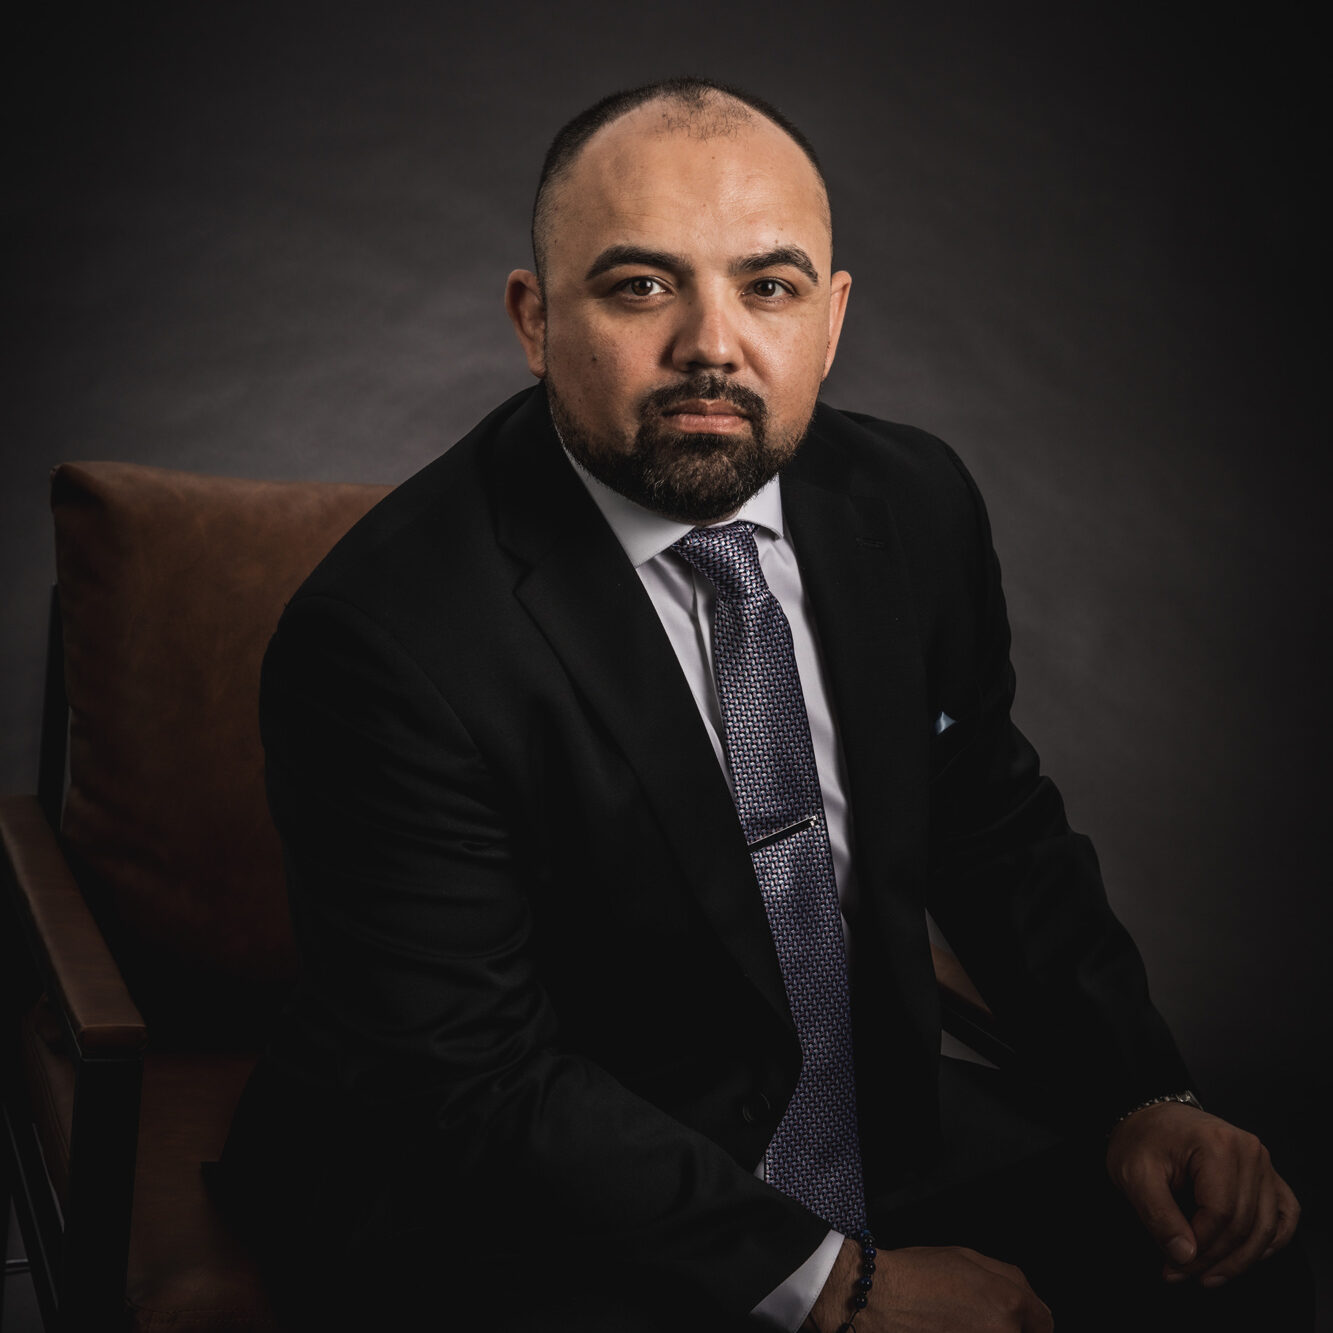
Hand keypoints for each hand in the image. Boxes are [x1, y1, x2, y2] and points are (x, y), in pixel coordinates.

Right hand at [805, 1237, 1051, 1331]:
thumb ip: (1008, 1279)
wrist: (877, 1300)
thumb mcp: (967, 1258)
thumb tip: (1029, 1301)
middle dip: (1008, 1329)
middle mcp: (1002, 1332)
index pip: (1043, 1322)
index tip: (1023, 1323)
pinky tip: (948, 1329)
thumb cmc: (916, 1275)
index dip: (1033, 1321)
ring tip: (959, 1324)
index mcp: (1008, 1302)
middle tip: (977, 1319)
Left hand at [1106, 1101, 1299, 1286]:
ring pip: (1265, 1228)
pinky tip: (1245, 1257)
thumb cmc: (1142, 1139)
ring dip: (1239, 1261)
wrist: (1149, 1117)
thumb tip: (1185, 1255)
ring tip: (1207, 1276)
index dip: (1200, 1248)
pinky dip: (1270, 1242)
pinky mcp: (1267, 1175)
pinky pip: (1283, 1217)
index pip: (1221, 1214)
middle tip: (1182, 1274)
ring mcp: (1263, 1163)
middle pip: (1244, 1225)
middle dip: (1214, 1259)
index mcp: (1218, 1144)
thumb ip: (1158, 1215)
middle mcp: (1249, 1152)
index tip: (1174, 1265)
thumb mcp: (1135, 1174)